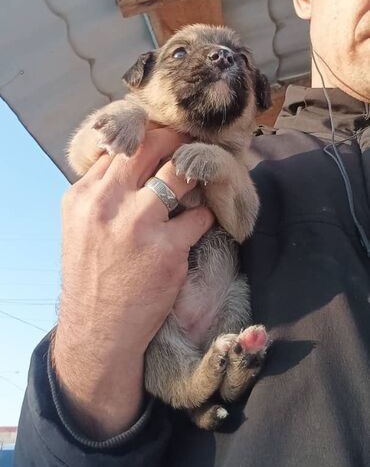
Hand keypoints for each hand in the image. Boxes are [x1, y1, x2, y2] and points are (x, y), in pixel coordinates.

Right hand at [53, 128, 213, 438]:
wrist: (100, 329)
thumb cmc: (93, 276)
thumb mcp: (80, 226)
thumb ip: (102, 191)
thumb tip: (135, 160)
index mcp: (83, 195)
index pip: (121, 144)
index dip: (149, 136)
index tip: (168, 138)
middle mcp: (107, 203)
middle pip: (152, 145)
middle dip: (178, 140)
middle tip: (194, 144)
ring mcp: (138, 225)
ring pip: (181, 172)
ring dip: (197, 173)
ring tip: (205, 177)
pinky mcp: (168, 249)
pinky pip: (201, 216)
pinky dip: (206, 217)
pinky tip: (202, 223)